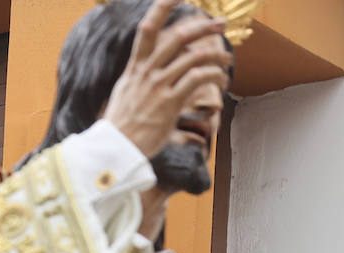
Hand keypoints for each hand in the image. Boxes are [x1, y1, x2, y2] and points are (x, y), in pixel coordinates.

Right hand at [103, 0, 230, 158]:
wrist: (116, 147)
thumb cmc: (124, 124)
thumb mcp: (128, 93)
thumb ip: (143, 79)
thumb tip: (152, 70)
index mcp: (135, 65)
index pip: (147, 28)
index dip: (162, 9)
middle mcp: (146, 71)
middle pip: (176, 38)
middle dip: (201, 27)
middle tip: (221, 23)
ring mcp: (158, 86)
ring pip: (191, 58)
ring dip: (214, 55)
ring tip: (228, 58)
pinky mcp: (170, 103)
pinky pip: (196, 80)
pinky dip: (212, 75)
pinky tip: (221, 78)